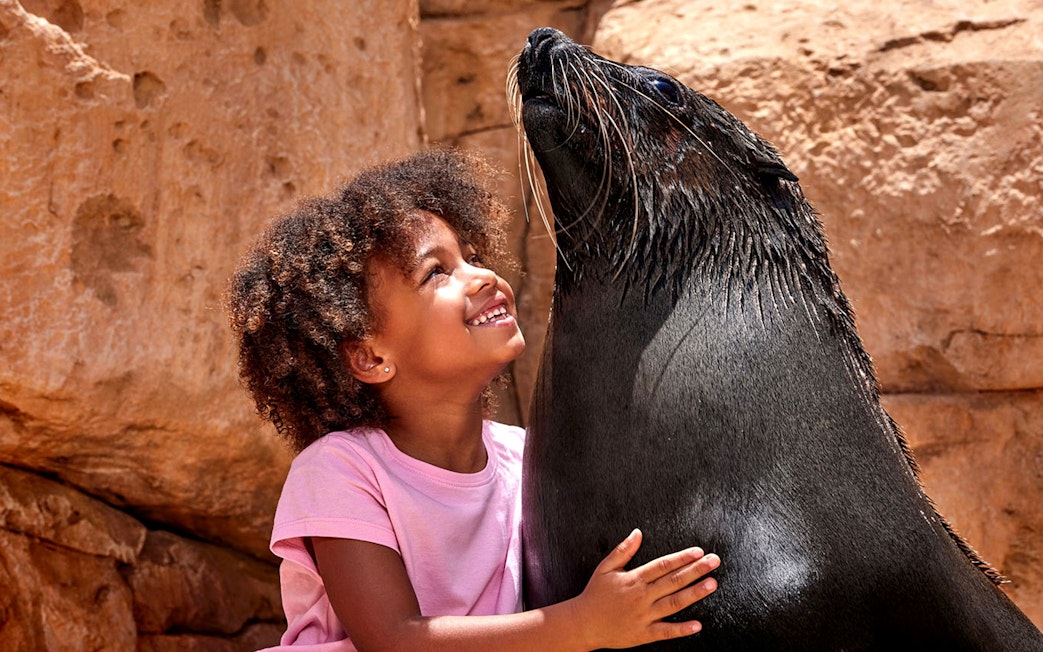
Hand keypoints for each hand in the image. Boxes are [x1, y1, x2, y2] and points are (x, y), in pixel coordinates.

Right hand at [571, 528, 718, 649]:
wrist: (583, 624)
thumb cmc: (595, 594)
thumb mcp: (605, 568)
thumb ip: (623, 550)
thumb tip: (637, 533)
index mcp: (634, 578)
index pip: (663, 565)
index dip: (682, 557)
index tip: (698, 551)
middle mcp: (641, 596)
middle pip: (674, 580)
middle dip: (696, 570)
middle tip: (714, 562)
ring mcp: (644, 616)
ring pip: (674, 603)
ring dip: (694, 593)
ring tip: (712, 584)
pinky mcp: (644, 634)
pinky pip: (666, 632)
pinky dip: (682, 629)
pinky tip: (697, 624)